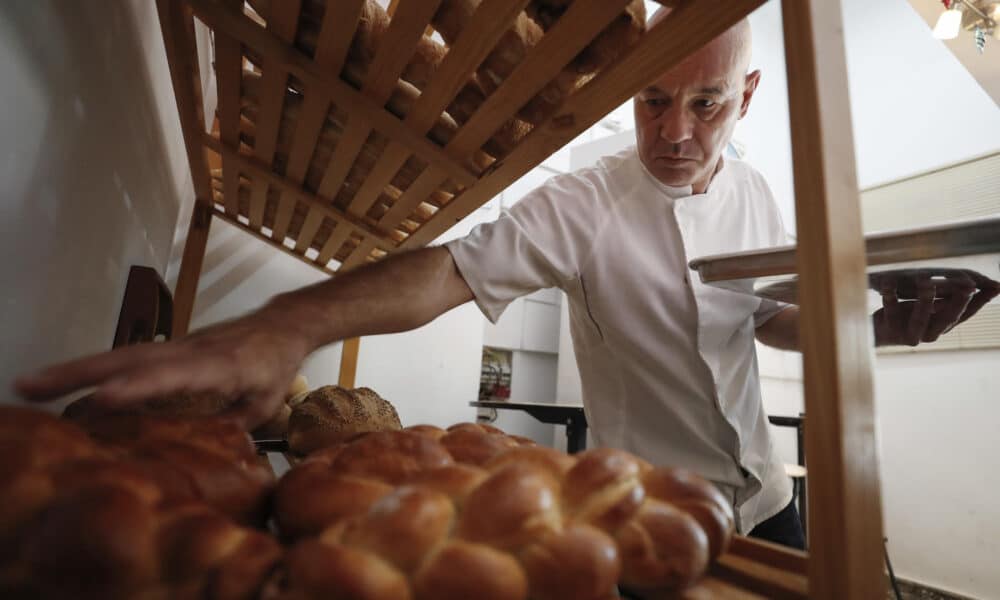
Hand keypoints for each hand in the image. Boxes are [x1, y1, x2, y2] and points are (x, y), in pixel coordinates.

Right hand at [13, 301, 313, 429]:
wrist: (280, 324)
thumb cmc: (275, 365)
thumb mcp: (266, 402)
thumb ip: (236, 426)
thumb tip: (210, 455)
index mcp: (220, 365)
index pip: (174, 375)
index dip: (139, 386)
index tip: (105, 397)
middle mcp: (189, 351)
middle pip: (129, 359)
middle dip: (79, 373)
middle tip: (31, 386)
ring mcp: (175, 346)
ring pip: (120, 355)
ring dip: (75, 369)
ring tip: (30, 385)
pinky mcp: (168, 348)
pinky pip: (127, 358)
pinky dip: (94, 369)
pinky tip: (63, 383)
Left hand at [871, 268, 999, 346]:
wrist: (877, 333)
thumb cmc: (908, 317)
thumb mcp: (933, 308)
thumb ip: (952, 298)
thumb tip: (981, 286)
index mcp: (943, 325)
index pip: (967, 313)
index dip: (981, 301)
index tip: (996, 286)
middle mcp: (931, 332)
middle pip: (948, 318)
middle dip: (958, 302)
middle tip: (968, 285)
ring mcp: (910, 333)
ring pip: (920, 317)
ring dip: (924, 299)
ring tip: (926, 280)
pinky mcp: (889, 329)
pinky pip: (889, 311)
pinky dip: (889, 295)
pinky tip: (889, 281)